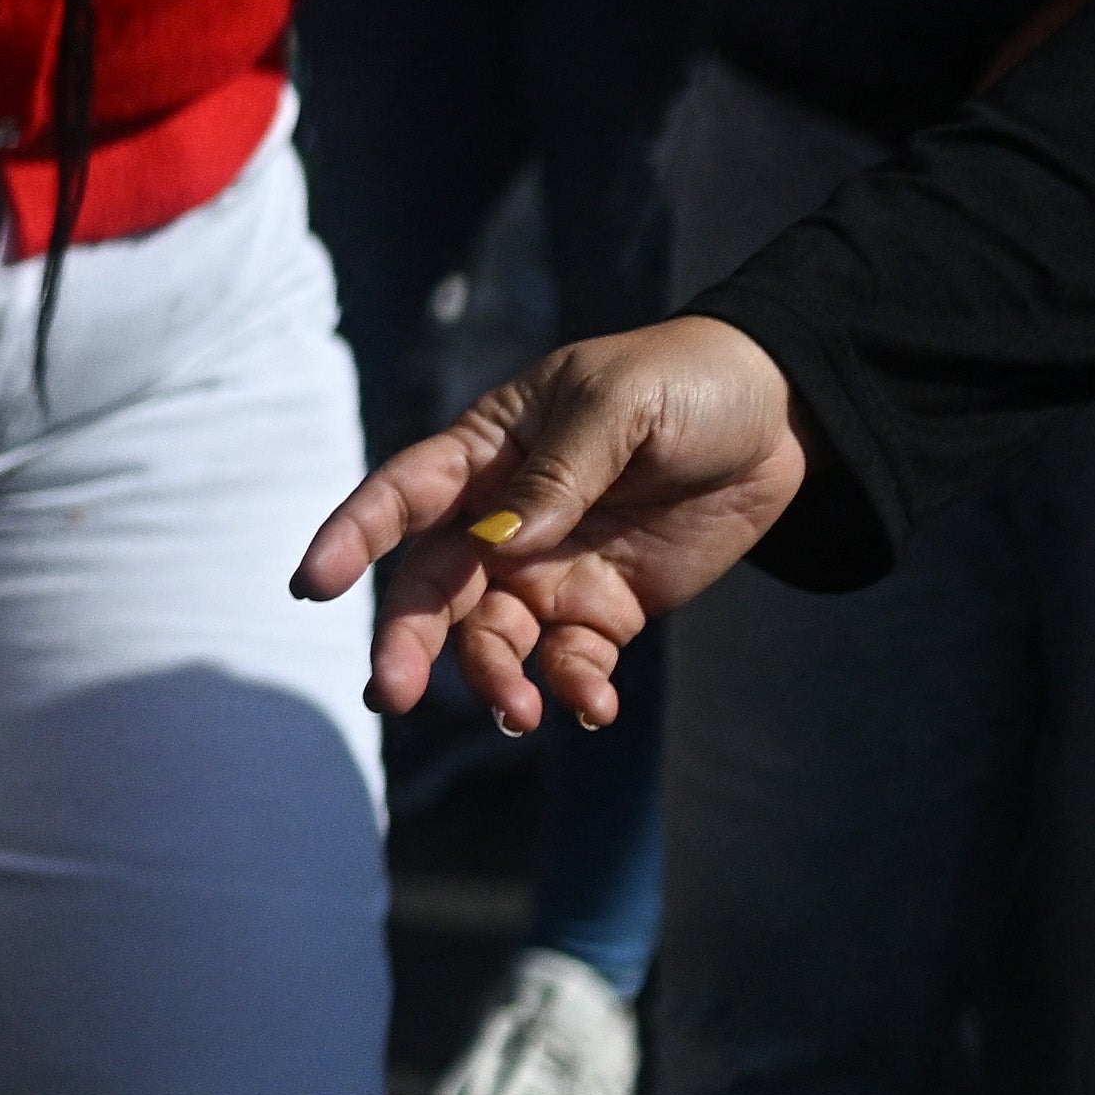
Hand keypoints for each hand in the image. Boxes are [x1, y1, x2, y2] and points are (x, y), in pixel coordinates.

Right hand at [292, 313, 803, 733]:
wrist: (780, 417)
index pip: (401, 496)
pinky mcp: (603, 610)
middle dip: (405, 641)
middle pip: (432, 589)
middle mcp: (499, 521)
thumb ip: (560, 471)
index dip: (352, 537)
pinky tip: (593, 707)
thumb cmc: (682, 381)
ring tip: (523, 713)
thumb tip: (504, 541)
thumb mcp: (620, 405)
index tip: (314, 584)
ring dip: (493, 679)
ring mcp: (548, 570)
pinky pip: (570, 662)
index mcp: (484, 453)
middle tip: (391, 693)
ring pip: (492, 638)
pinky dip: (573, 689)